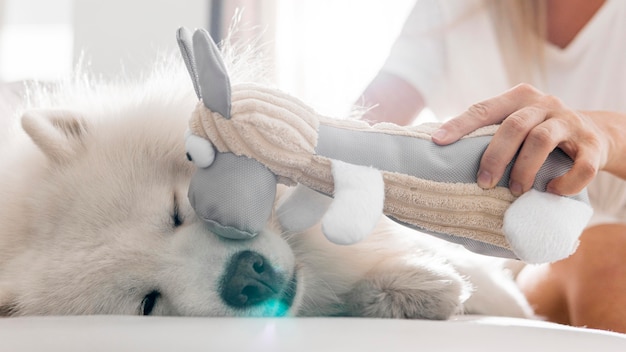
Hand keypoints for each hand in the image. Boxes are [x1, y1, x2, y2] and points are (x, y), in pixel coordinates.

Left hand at [431, 84, 607, 195]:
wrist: (597, 133)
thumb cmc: (540, 132)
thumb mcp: (518, 122)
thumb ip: (490, 130)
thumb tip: (443, 153)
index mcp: (520, 97)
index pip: (484, 109)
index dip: (460, 125)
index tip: (438, 141)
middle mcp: (545, 104)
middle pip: (514, 126)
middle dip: (495, 156)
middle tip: (484, 183)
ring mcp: (571, 122)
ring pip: (542, 140)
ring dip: (525, 168)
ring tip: (516, 190)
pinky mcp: (593, 145)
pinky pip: (582, 166)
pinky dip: (565, 182)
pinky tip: (551, 192)